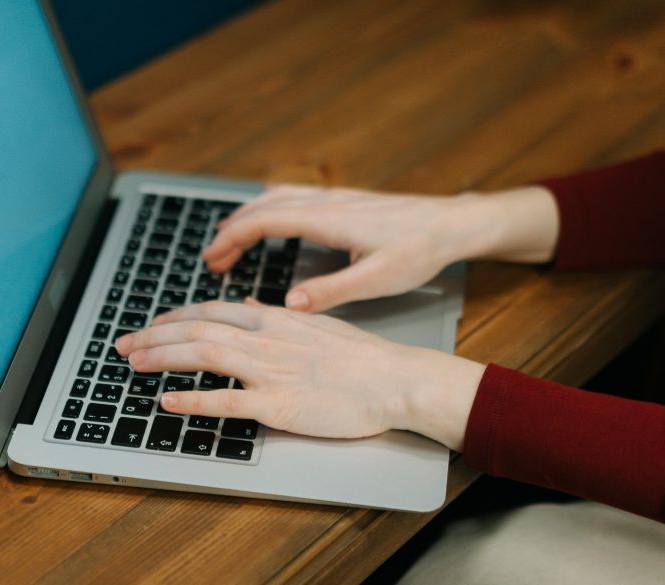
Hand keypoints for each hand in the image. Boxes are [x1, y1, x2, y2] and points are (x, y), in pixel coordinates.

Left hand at [114, 299, 485, 449]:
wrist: (394, 379)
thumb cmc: (362, 358)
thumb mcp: (315, 324)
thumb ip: (275, 315)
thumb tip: (246, 302)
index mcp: (274, 318)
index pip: (210, 310)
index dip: (173, 317)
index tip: (151, 325)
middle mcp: (266, 339)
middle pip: (196, 329)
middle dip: (153, 336)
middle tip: (123, 345)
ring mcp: (270, 371)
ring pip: (204, 356)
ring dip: (162, 358)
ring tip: (133, 364)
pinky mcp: (278, 404)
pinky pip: (227, 401)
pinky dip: (192, 399)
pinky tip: (167, 400)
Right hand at [203, 184, 558, 312]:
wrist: (452, 224)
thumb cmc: (418, 251)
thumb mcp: (376, 280)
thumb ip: (330, 292)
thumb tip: (288, 306)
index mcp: (328, 219)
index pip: (264, 221)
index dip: (232, 239)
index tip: (212, 260)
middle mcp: (326, 201)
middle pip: (263, 207)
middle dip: (232, 232)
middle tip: (213, 261)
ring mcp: (334, 196)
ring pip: (276, 198)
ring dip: (248, 218)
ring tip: (230, 242)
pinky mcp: (344, 200)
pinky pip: (293, 197)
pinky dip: (268, 209)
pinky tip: (269, 220)